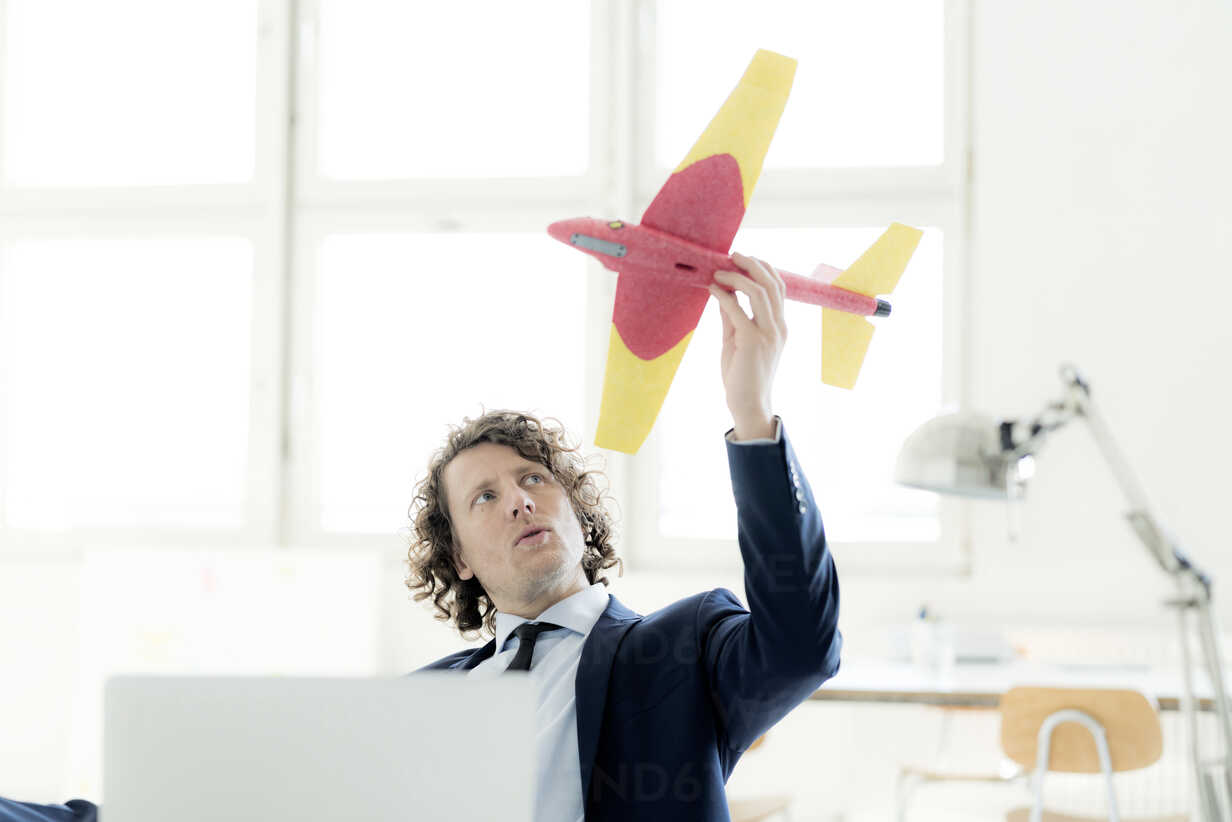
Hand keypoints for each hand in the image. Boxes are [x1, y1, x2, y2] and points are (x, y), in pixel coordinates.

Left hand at [708, 252, 785, 440]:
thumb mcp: (737, 340)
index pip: (778, 287)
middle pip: (771, 283)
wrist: (748, 405)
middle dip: (752, 264)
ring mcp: (768, 333)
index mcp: (779, 325)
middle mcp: (778, 326)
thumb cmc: (743, 375)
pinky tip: (713, 289)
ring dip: (737, 276)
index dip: (762, 268)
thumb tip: (723, 294)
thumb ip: (733, 317)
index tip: (743, 260)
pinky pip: (738, 309)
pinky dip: (724, 295)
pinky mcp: (752, 341)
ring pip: (758, 291)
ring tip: (719, 271)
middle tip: (733, 254)